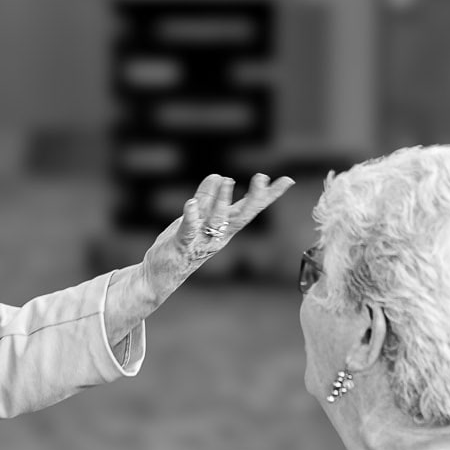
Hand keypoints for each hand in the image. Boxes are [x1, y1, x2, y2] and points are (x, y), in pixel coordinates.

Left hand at [139, 172, 293, 302]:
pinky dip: (190, 217)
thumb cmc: (183, 244)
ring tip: (226, 180)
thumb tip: (218, 176)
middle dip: (254, 198)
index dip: (268, 195)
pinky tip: (191, 203)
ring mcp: (201, 240)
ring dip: (221, 200)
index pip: (250, 208)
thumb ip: (206, 198)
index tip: (287, 180)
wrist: (162, 274)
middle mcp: (218, 235)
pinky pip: (188, 229)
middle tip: (262, 177)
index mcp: (225, 228)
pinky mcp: (182, 244)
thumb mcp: (197, 218)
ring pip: (216, 220)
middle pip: (242, 216)